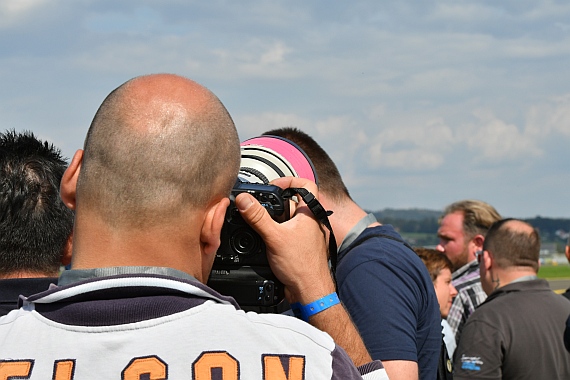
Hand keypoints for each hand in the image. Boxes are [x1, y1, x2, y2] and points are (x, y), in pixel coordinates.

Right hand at [235, 177, 334, 303]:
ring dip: (274, 221)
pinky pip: (287, 233)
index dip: (290, 180)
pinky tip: (265, 241)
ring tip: (262, 226)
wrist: (309, 292)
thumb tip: (244, 200)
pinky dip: (276, 234)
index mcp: (310, 213)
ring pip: (288, 219)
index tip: (274, 186)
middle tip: (261, 208)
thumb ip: (257, 217)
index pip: (306, 184)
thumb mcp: (274, 237)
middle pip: (292, 202)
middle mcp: (311, 222)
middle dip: (275, 204)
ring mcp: (306, 235)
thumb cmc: (302, 267)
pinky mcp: (300, 247)